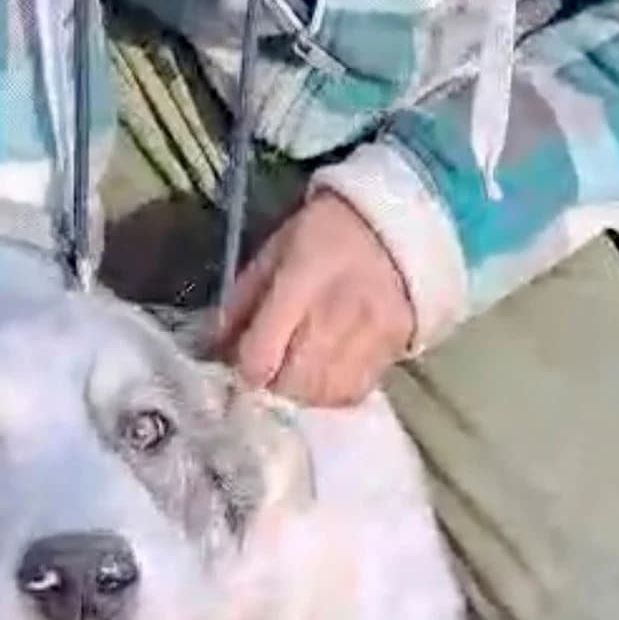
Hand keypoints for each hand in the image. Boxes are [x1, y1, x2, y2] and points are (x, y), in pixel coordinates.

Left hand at [215, 191, 414, 406]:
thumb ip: (244, 298)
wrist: (404, 224)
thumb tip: (213, 346)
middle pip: (290, 383)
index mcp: (301, 280)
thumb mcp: (277, 249)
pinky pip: (351, 393)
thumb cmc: (329, 232)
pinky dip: (330, 394)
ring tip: (297, 372)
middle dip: (271, 383)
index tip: (240, 364)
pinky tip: (324, 376)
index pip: (261, 355)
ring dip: (300, 393)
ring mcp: (367, 338)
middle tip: (270, 367)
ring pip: (320, 395)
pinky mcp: (390, 352)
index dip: (243, 369)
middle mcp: (335, 315)